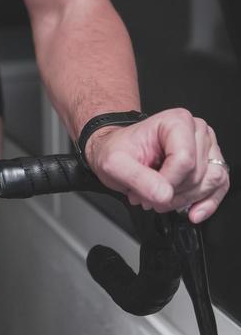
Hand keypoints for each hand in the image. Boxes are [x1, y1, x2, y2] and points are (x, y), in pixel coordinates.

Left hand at [85, 109, 229, 224]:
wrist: (117, 152)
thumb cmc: (118, 151)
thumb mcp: (114, 164)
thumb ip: (137, 178)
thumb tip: (164, 194)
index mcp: (175, 122)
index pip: (184, 160)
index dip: (167, 182)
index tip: (147, 190)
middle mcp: (195, 131)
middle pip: (197, 174)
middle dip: (172, 193)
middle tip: (147, 195)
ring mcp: (206, 147)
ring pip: (210, 182)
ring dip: (184, 199)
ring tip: (159, 197)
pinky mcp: (210, 164)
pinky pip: (219, 187)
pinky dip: (207, 203)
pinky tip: (192, 212)